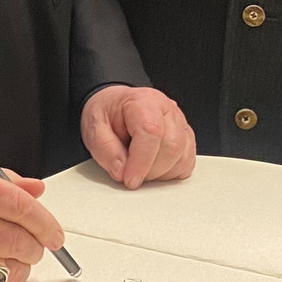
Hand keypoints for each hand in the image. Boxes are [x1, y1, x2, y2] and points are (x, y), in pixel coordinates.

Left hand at [81, 85, 195, 188]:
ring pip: (183, 157)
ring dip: (161, 173)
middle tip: (131, 174)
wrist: (116, 107)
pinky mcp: (186, 138)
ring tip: (140, 168)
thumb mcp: (94, 127)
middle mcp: (167, 110)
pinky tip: (154, 168)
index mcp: (143, 101)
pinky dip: (171, 173)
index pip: (151, 132)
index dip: (141, 162)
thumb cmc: (108, 113)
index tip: (130, 179)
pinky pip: (187, 162)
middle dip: (151, 170)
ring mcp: (180, 123)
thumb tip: (121, 171)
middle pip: (172, 146)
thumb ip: (105, 149)